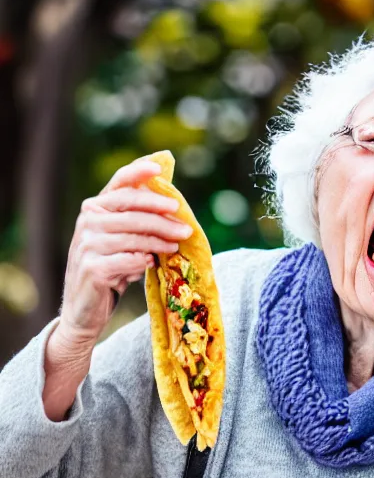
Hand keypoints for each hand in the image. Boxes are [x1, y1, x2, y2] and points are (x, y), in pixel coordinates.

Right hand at [57, 156, 192, 349]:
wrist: (84, 308)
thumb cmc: (111, 269)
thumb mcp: (122, 242)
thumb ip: (139, 223)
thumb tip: (174, 208)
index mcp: (96, 208)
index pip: (119, 183)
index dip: (139, 172)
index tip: (160, 169)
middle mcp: (88, 221)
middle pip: (132, 209)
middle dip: (162, 215)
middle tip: (185, 224)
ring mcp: (87, 244)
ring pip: (134, 236)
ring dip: (160, 241)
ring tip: (177, 244)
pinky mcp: (92, 268)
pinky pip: (128, 260)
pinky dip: (143, 261)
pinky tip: (152, 263)